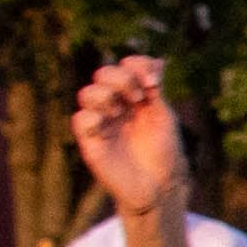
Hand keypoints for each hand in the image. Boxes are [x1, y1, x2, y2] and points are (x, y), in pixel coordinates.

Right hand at [70, 56, 186, 216]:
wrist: (160, 185)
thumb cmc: (165, 152)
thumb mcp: (164, 117)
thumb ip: (156, 90)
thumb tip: (158, 61)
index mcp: (135, 97)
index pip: (126, 67)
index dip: (136, 65)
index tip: (154, 81)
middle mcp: (116, 106)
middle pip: (104, 74)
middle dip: (122, 79)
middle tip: (139, 98)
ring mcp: (102, 121)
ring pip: (88, 93)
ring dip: (107, 95)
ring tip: (124, 110)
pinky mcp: (91, 140)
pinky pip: (81, 118)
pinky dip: (95, 117)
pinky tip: (109, 124)